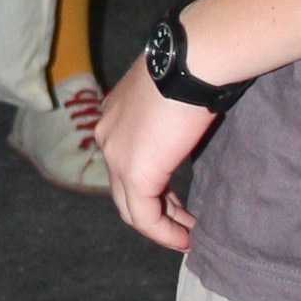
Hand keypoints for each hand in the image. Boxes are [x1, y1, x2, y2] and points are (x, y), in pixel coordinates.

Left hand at [94, 58, 215, 249]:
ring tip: (187, 236)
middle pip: (125, 187)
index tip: (176, 197)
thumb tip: (186, 122)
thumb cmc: (192, 66)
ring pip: (132, 207)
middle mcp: (107, 134)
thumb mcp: (172, 90)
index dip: (151, 181)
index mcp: (115, 114)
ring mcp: (116, 155)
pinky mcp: (134, 174)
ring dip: (160, 226)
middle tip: (185, 223)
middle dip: (157, 208)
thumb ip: (168, 113)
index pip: (126, 159)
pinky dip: (164, 233)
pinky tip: (184, 239)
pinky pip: (145, 218)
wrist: (192, 60)